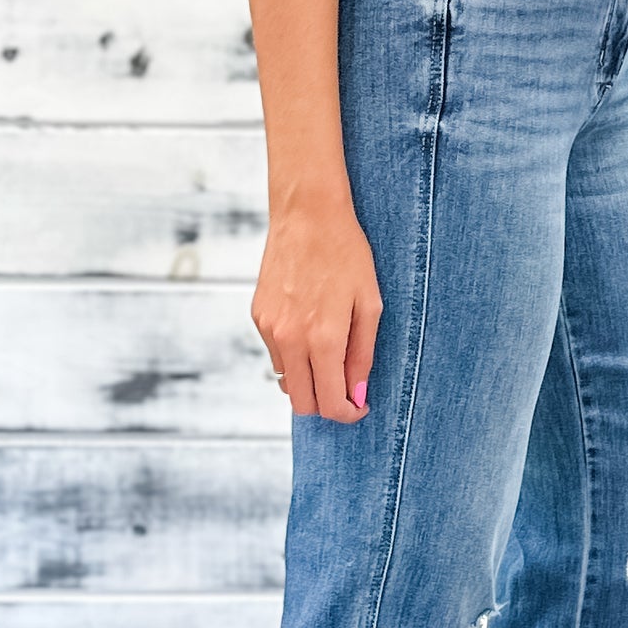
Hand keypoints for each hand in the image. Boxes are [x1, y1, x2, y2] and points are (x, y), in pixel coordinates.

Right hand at [251, 198, 381, 420]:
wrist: (307, 215)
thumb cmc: (347, 254)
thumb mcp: (369, 304)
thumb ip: (362, 355)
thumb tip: (357, 394)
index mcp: (323, 338)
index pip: (330, 401)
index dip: (348, 413)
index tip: (359, 406)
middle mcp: (290, 339)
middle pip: (302, 402)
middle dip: (326, 404)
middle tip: (346, 389)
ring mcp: (269, 328)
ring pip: (287, 380)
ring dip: (309, 379)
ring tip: (331, 351)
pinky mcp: (258, 316)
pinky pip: (276, 353)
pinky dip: (294, 355)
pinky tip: (311, 327)